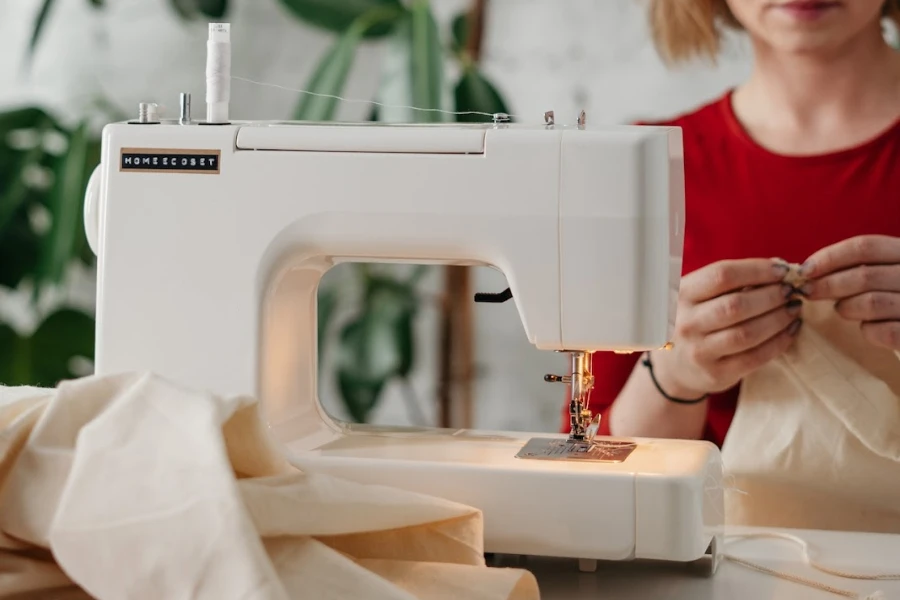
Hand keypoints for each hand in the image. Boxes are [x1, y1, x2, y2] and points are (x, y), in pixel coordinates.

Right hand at [652, 258, 802, 397]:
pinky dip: (779, 342)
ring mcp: (699, 351)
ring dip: (779, 319)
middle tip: (791, 291)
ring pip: (748, 333)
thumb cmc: (697, 321)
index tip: (782, 270)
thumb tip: (779, 269)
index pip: (722, 275)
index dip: (757, 270)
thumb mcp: (700, 297)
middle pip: (736, 305)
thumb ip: (733, 283)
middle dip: (772, 296)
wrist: (676, 367)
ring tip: (794, 309)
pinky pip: (755, 357)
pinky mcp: (716, 373)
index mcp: (682, 295)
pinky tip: (791, 330)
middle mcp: (686, 323)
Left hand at [801, 235, 899, 350]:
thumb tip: (810, 271)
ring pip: (871, 303)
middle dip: (828, 285)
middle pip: (864, 275)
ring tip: (842, 309)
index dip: (830, 257)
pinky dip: (869, 331)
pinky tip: (867, 328)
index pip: (865, 246)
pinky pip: (885, 332)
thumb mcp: (889, 270)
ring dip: (846, 307)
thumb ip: (863, 265)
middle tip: (808, 292)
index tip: (804, 270)